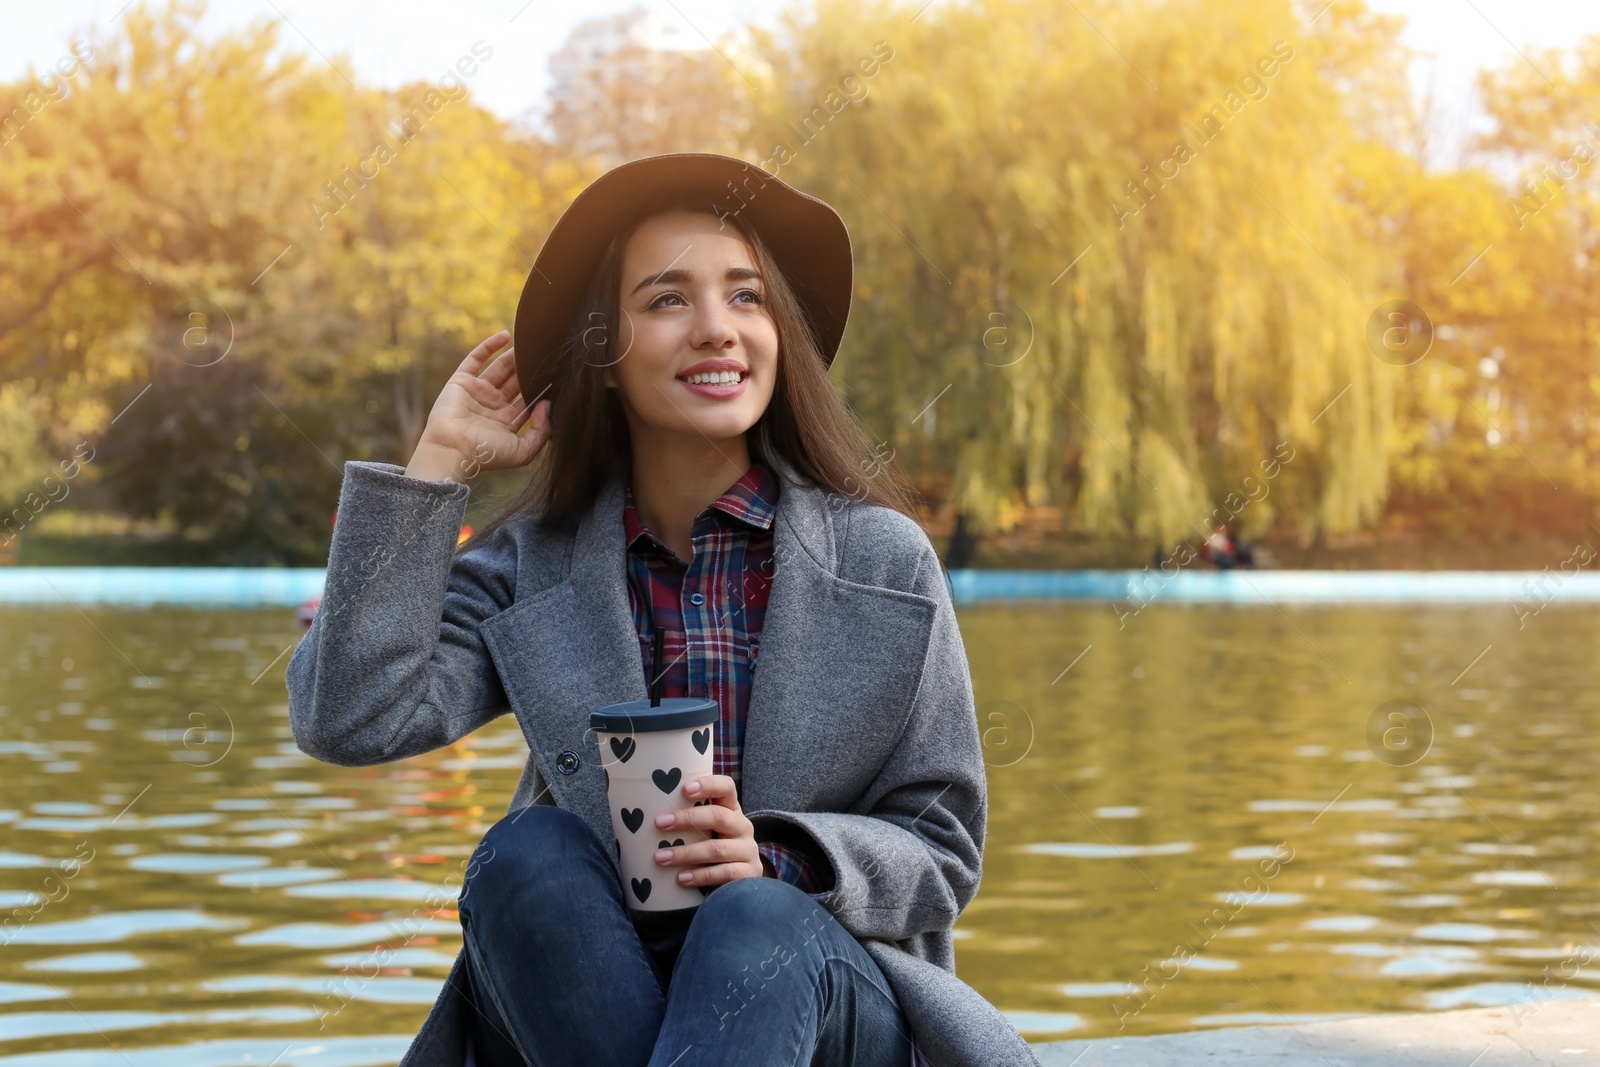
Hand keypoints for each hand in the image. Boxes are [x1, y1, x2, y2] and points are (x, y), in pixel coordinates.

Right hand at [405, 330, 550, 482]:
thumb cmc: (487, 454)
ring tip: (531, 344)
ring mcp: (477, 392)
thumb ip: (542, 432)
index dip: (542, 390)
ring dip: (515, 357)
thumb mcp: (524, 452)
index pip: (528, 401)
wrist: (452, 450)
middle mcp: (493, 406)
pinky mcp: (461, 381)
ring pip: (500, 369)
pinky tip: (506, 336)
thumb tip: (547, 405)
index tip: (557, 376)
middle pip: (516, 383)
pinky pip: (476, 359)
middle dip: (529, 371)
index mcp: (507, 423)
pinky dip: (489, 346)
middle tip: (546, 356)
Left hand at [653, 774, 763, 887]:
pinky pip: (725, 873)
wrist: (742, 877)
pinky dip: (701, 876)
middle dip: (687, 819)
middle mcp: (742, 826)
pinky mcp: (748, 873)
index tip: (684, 789)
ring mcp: (747, 850)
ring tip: (661, 858)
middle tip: (659, 823)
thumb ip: (689, 820)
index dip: (708, 785)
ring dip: (686, 853)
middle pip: (718, 816)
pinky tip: (681, 878)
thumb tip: (643, 814)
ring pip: (717, 849)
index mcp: (731, 808)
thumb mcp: (708, 829)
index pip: (726, 787)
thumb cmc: (714, 846)